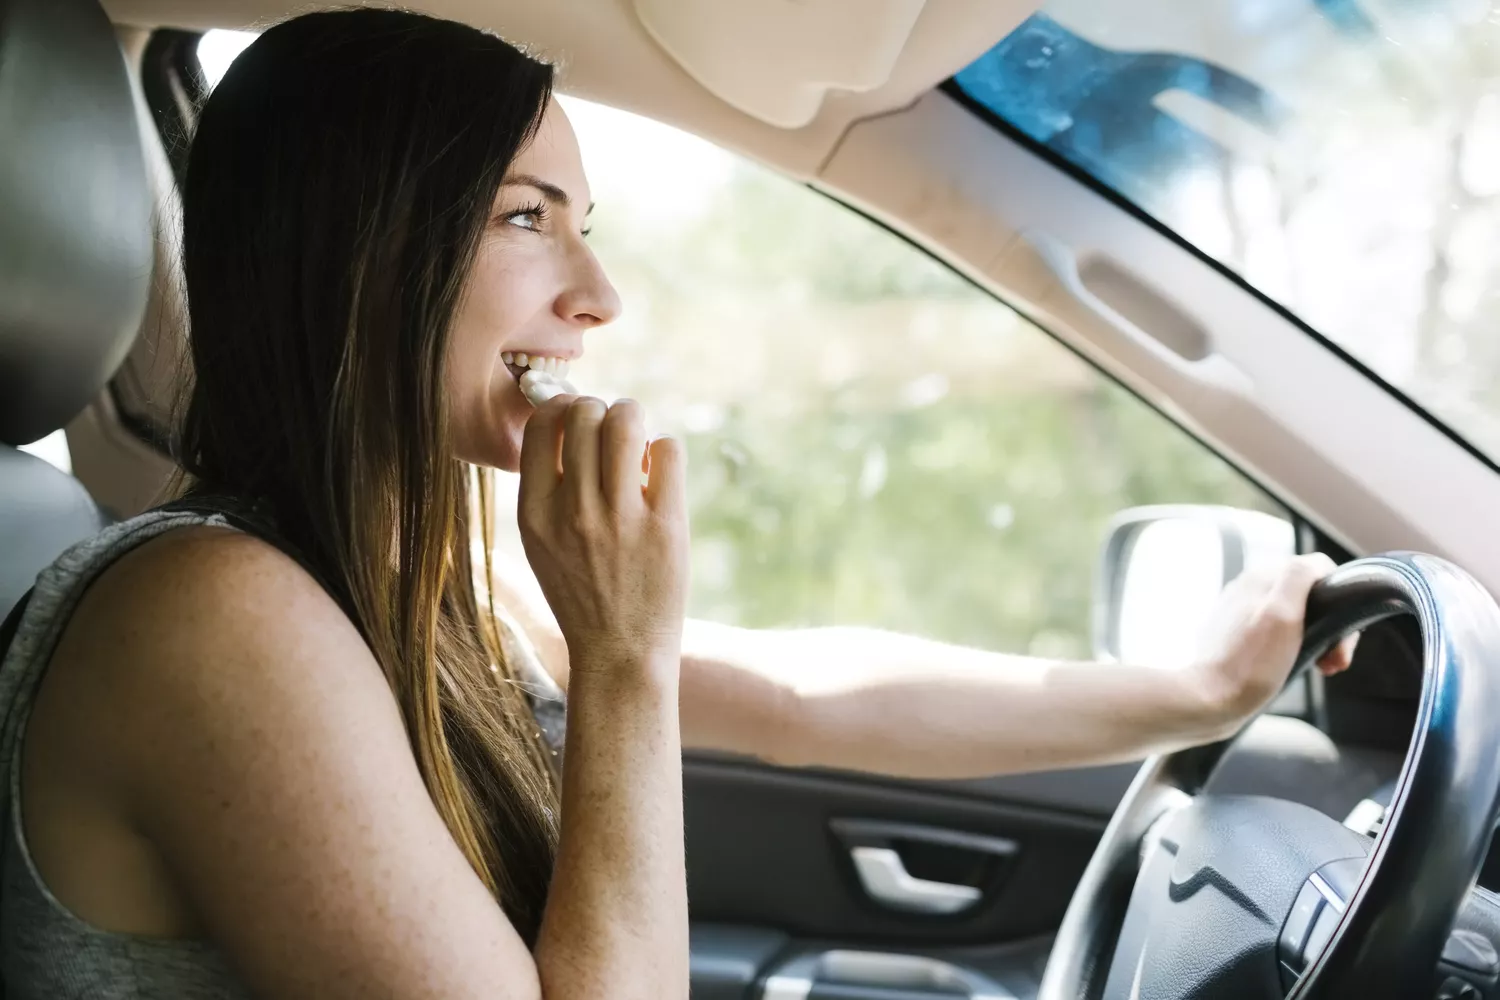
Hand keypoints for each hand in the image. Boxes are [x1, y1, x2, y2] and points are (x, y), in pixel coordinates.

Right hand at [516, 395, 689, 674]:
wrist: (620, 652)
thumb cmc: (583, 593)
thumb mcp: (542, 543)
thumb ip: (548, 489)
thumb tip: (571, 422)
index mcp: (536, 513)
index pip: (544, 425)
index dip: (563, 406)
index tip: (578, 418)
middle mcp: (575, 511)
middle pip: (587, 413)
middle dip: (603, 410)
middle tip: (613, 432)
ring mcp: (621, 518)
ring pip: (627, 421)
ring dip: (635, 417)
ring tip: (637, 442)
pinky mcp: (666, 526)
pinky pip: (668, 451)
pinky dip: (664, 450)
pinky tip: (659, 473)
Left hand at [1187, 553, 1357, 728]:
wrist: (1210, 701)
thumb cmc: (1251, 664)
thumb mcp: (1282, 614)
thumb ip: (1299, 578)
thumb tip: (1318, 564)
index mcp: (1261, 578)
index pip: (1318, 570)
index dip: (1339, 600)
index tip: (1342, 636)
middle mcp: (1250, 590)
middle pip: (1310, 596)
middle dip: (1331, 626)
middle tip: (1334, 661)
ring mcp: (1243, 613)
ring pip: (1298, 616)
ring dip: (1319, 640)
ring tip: (1322, 667)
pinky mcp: (1240, 637)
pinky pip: (1281, 634)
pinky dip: (1298, 648)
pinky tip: (1301, 667)